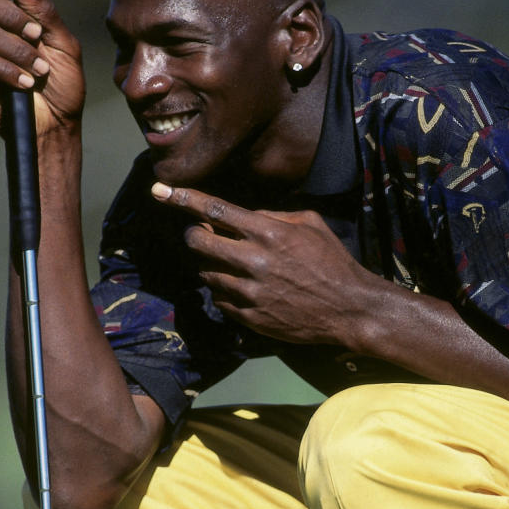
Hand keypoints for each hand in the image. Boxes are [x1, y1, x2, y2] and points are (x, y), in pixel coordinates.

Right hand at [0, 0, 84, 136]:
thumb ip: (46, 15)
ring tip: (39, 70)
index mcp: (13, 17)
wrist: (58, 124)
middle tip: (33, 32)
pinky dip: (6, 69)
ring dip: (16, 49)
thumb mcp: (65, 47)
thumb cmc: (64, 85)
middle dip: (6, 13)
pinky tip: (25, 83)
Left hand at [151, 183, 375, 344]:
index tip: (159, 191)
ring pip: (205, 273)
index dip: (182, 199)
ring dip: (211, 265)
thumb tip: (245, 216)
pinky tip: (245, 289)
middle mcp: (253, 261)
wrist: (348, 309)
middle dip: (194, 235)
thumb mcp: (309, 223)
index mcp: (267, 233)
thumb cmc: (332, 262)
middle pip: (198, 243)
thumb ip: (272, 216)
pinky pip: (219, 300)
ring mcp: (249, 293)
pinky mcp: (249, 318)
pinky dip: (225, 291)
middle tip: (203, 235)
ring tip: (233, 264)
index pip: (214, 210)